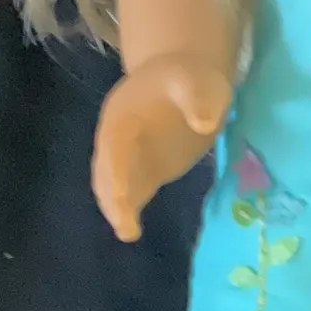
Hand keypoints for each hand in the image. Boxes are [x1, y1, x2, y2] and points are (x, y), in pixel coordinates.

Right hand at [92, 54, 231, 241]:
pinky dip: (130, 209)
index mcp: (123, 114)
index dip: (116, 168)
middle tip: (124, 224)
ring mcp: (129, 156)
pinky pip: (132, 191)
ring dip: (117, 207)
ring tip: (128, 231)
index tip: (120, 193)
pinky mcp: (144, 169)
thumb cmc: (191, 79)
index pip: (115, 143)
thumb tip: (204, 123)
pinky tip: (133, 232)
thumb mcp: (198, 81)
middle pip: (107, 168)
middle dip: (112, 196)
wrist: (185, 81)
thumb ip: (200, 99)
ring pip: (113, 184)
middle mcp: (118, 138)